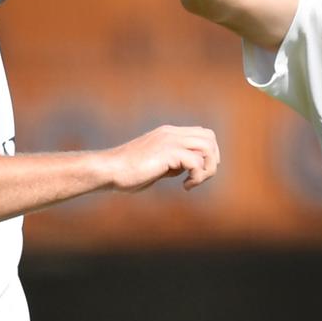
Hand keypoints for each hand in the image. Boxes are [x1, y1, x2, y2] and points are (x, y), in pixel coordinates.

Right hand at [102, 124, 219, 191]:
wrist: (109, 170)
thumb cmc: (127, 172)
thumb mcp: (155, 165)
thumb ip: (171, 164)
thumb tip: (185, 170)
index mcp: (168, 133)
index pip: (202, 133)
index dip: (207, 153)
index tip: (197, 172)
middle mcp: (171, 133)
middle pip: (209, 137)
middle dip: (212, 160)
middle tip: (199, 178)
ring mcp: (169, 141)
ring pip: (207, 147)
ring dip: (207, 169)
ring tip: (192, 183)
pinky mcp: (167, 153)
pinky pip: (196, 162)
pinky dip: (197, 177)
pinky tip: (185, 186)